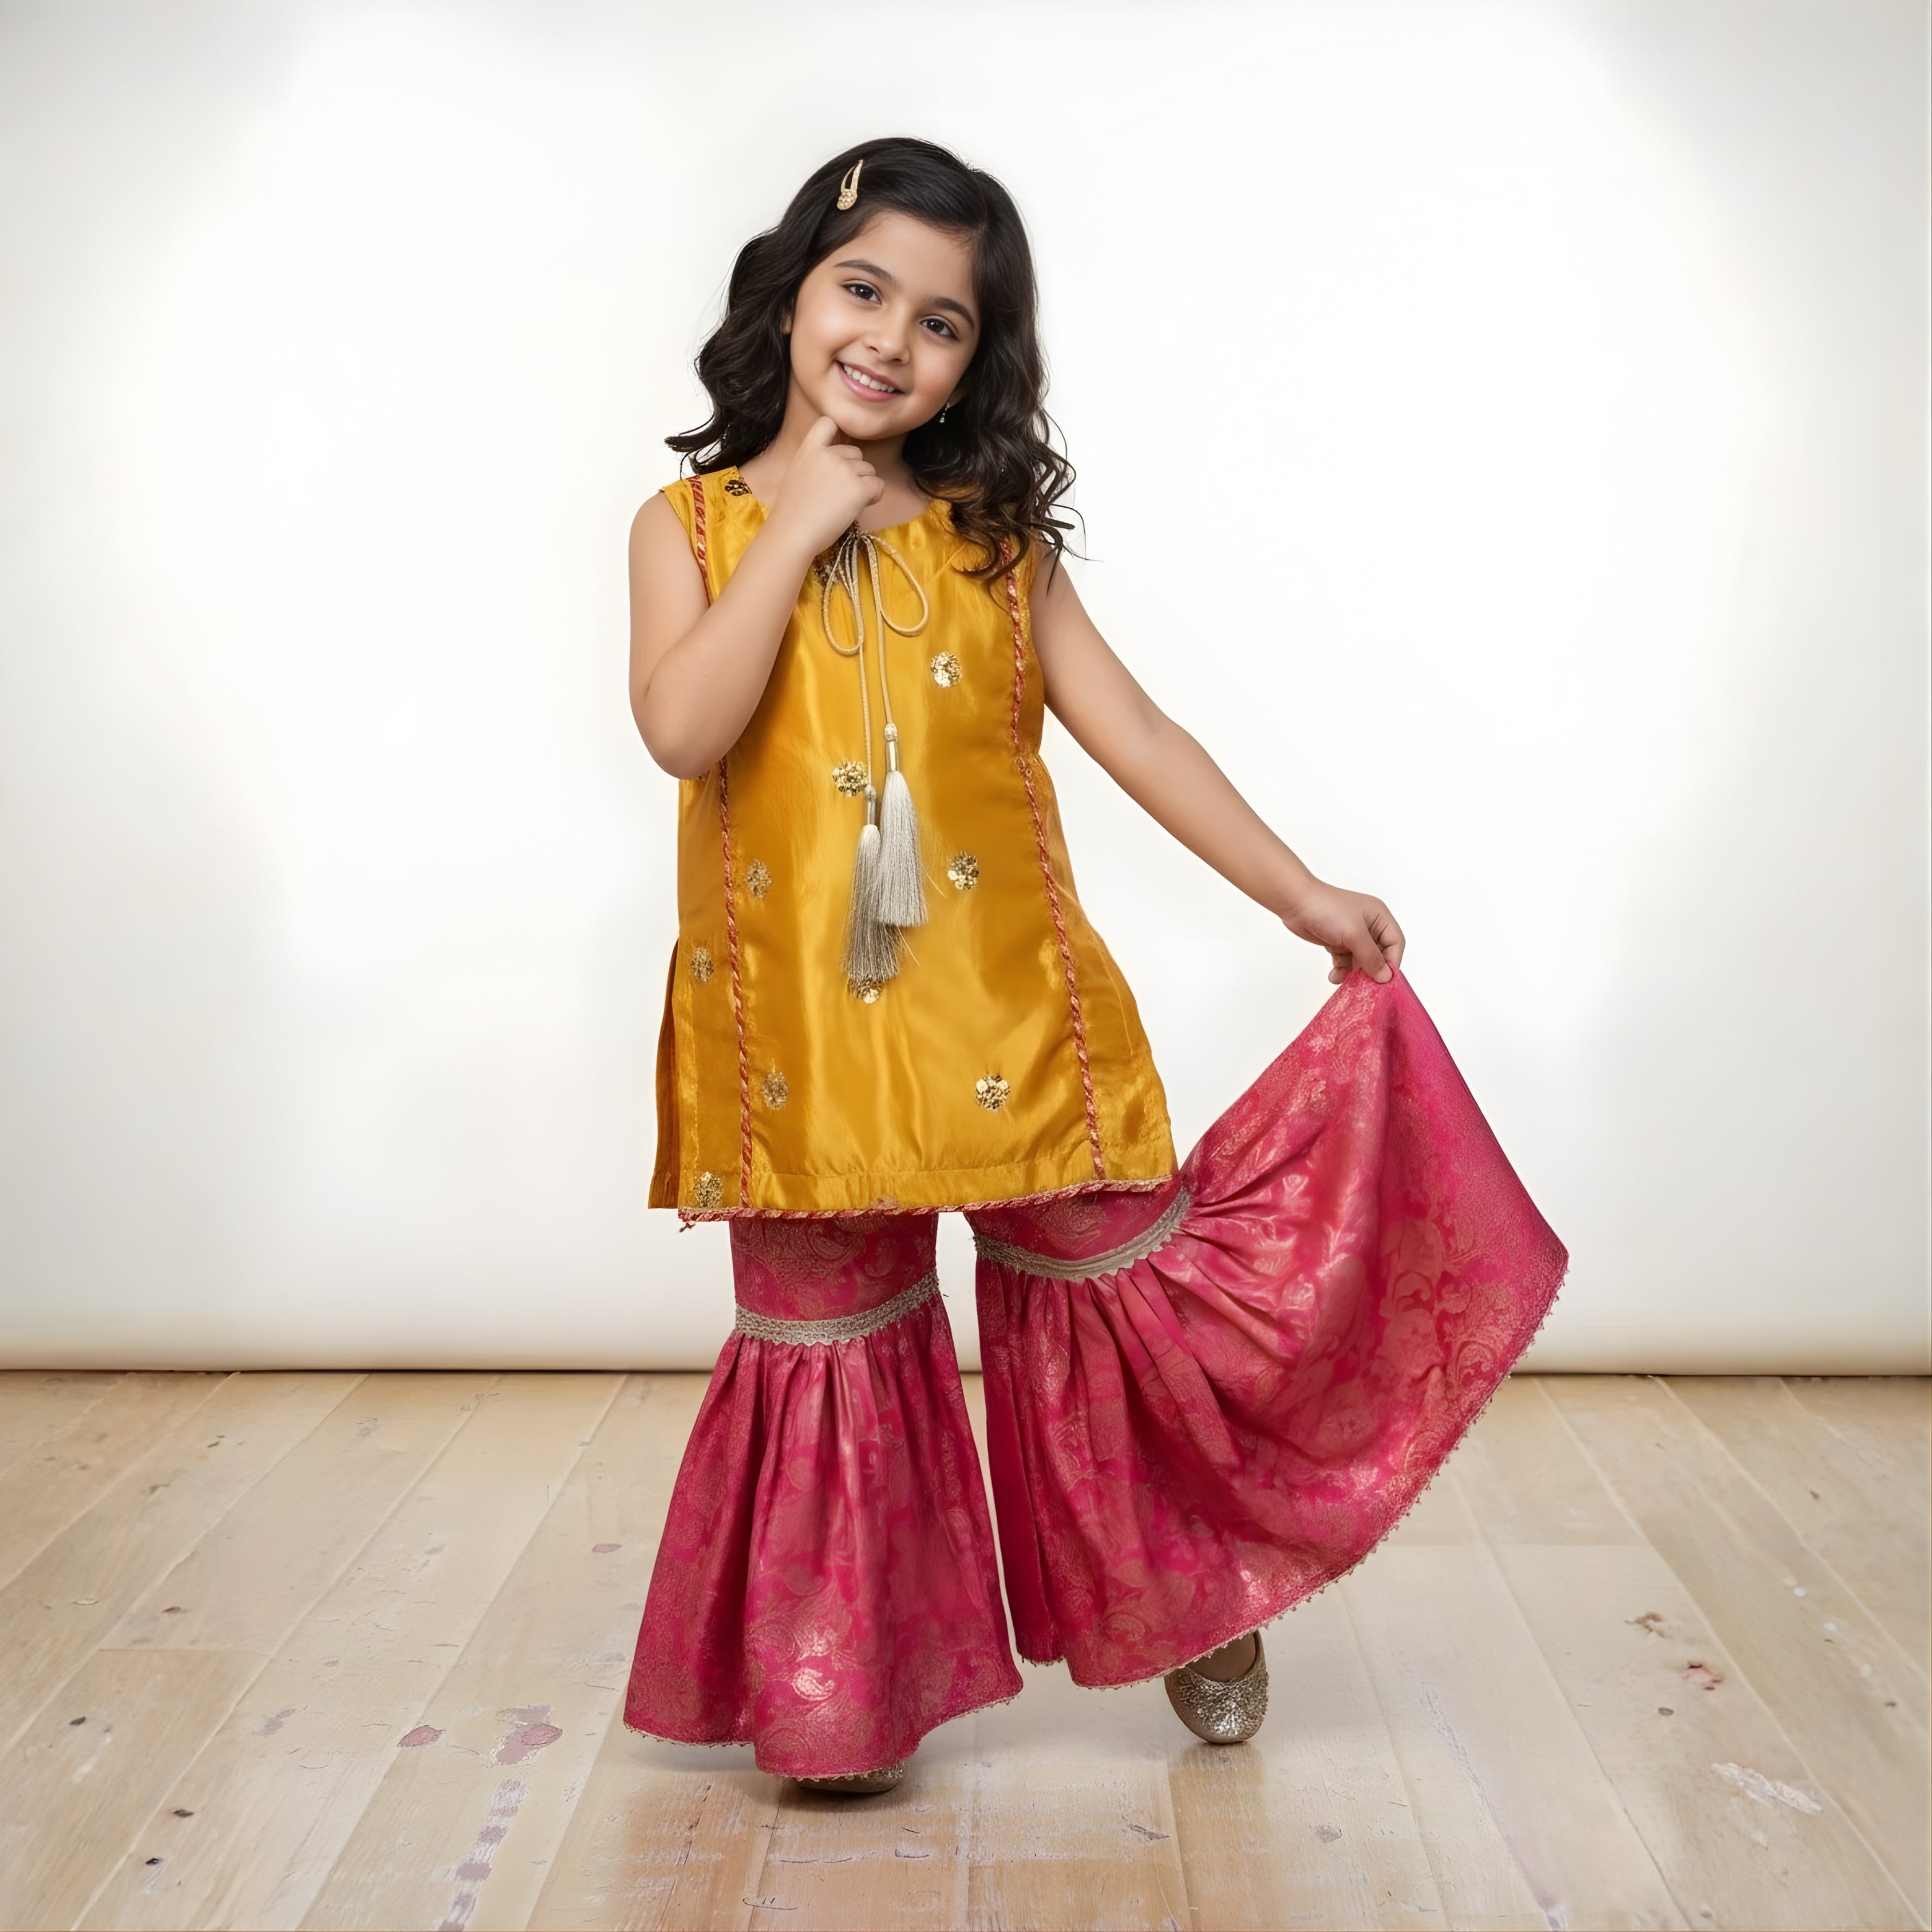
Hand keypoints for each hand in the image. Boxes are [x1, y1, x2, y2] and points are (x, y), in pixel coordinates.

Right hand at [764, 416, 884, 556]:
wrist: (792, 535)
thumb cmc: (793, 513)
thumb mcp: (797, 475)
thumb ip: (816, 462)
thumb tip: (841, 463)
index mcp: (808, 449)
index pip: (828, 422)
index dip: (838, 434)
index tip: (838, 453)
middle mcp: (827, 454)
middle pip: (856, 452)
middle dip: (854, 470)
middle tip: (839, 493)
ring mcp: (844, 470)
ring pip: (869, 469)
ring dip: (863, 485)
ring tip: (844, 503)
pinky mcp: (858, 488)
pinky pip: (878, 485)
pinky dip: (874, 496)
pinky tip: (859, 507)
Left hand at [1279, 880, 1404, 984]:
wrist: (1294, 903)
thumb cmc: (1326, 909)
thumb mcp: (1354, 934)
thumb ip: (1371, 957)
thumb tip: (1385, 977)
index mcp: (1379, 916)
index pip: (1395, 943)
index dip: (1392, 962)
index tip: (1384, 980)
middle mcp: (1368, 925)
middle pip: (1379, 954)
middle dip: (1371, 970)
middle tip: (1365, 986)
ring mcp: (1352, 934)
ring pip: (1361, 961)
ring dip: (1354, 973)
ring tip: (1346, 981)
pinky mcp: (1337, 942)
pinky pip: (1345, 961)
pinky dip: (1341, 970)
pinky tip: (1334, 976)